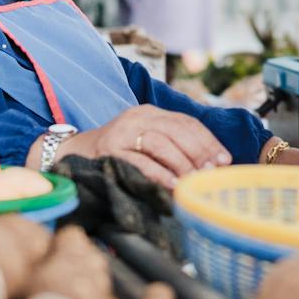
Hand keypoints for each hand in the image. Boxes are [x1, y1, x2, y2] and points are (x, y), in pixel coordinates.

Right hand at [64, 104, 230, 190]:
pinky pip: (139, 161)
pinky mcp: (109, 151)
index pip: (186, 121)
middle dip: (199, 151)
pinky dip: (159, 173)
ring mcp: (121, 133)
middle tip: (212, 171)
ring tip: (194, 180)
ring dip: (181, 163)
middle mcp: (137, 117)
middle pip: (176, 130)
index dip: (208, 140)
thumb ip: (172, 146)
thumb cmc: (118, 152)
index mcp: (149, 112)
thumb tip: (210, 164)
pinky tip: (173, 185)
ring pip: (160, 143)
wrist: (73, 154)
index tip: (224, 159)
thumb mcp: (145, 140)